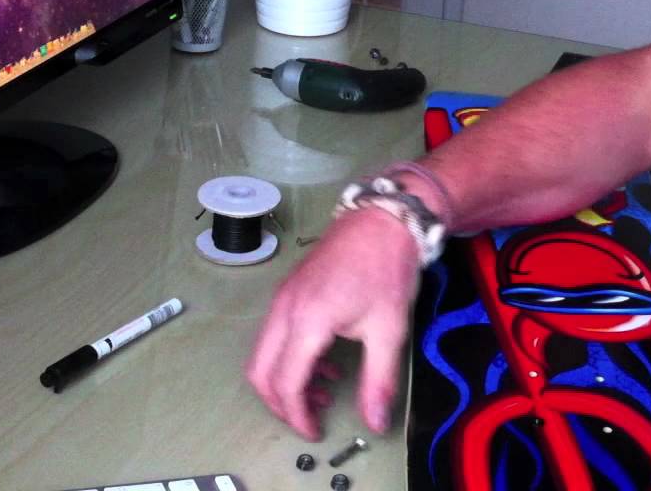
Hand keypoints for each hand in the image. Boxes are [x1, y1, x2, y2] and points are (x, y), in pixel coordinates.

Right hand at [246, 207, 422, 439]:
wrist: (384, 219)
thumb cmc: (386, 268)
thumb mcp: (389, 329)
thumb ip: (378, 380)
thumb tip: (376, 422)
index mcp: (307, 321)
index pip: (286, 383)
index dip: (297, 416)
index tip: (316, 431)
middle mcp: (285, 310)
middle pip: (261, 372)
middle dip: (281, 403)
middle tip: (311, 416)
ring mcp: (283, 298)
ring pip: (263, 353)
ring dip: (285, 379)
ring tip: (324, 388)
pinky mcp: (288, 291)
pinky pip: (274, 334)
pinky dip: (289, 357)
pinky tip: (325, 360)